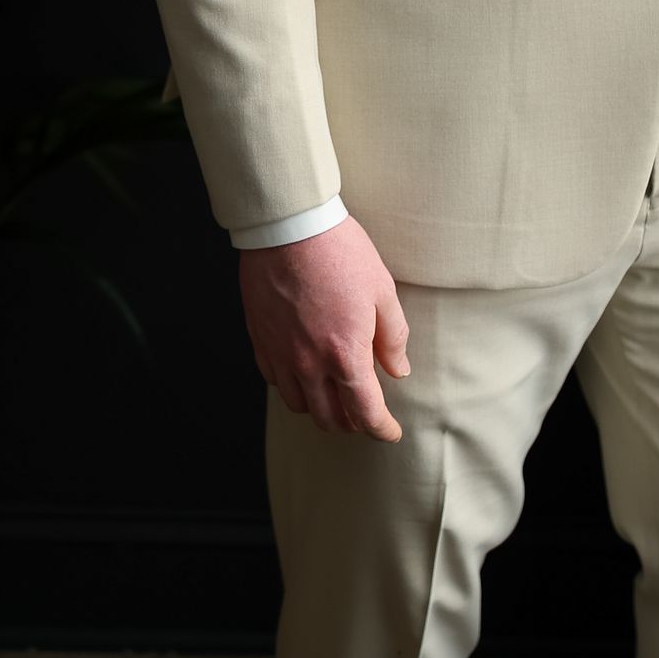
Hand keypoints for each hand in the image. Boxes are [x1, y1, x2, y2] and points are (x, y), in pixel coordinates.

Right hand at [239, 213, 410, 440]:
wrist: (289, 225)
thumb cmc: (340, 252)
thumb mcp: (381, 290)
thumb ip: (392, 337)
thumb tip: (398, 370)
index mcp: (344, 355)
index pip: (365, 413)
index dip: (382, 428)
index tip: (390, 431)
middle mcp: (309, 364)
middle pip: (329, 419)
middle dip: (352, 424)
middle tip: (364, 413)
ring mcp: (280, 354)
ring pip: (299, 405)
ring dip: (321, 408)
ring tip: (334, 394)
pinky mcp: (260, 339)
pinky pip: (275, 380)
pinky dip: (293, 386)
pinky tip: (304, 371)